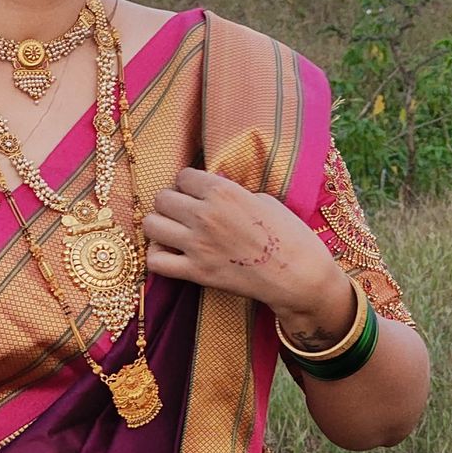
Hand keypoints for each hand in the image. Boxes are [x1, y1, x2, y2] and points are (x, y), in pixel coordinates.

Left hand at [142, 167, 352, 336]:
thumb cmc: (289, 235)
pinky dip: (157, 256)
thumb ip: (232, 194)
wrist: (299, 276)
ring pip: (151, 225)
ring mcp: (198, 245)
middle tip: (184, 213)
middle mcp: (205, 215)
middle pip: (162, 198)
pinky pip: (155, 261)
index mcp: (223, 191)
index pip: (183, 176)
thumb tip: (213, 192)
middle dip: (171, 203)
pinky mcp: (197, 273)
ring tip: (172, 231)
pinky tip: (171, 253)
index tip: (198, 194)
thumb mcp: (263, 200)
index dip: (190, 185)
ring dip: (159, 226)